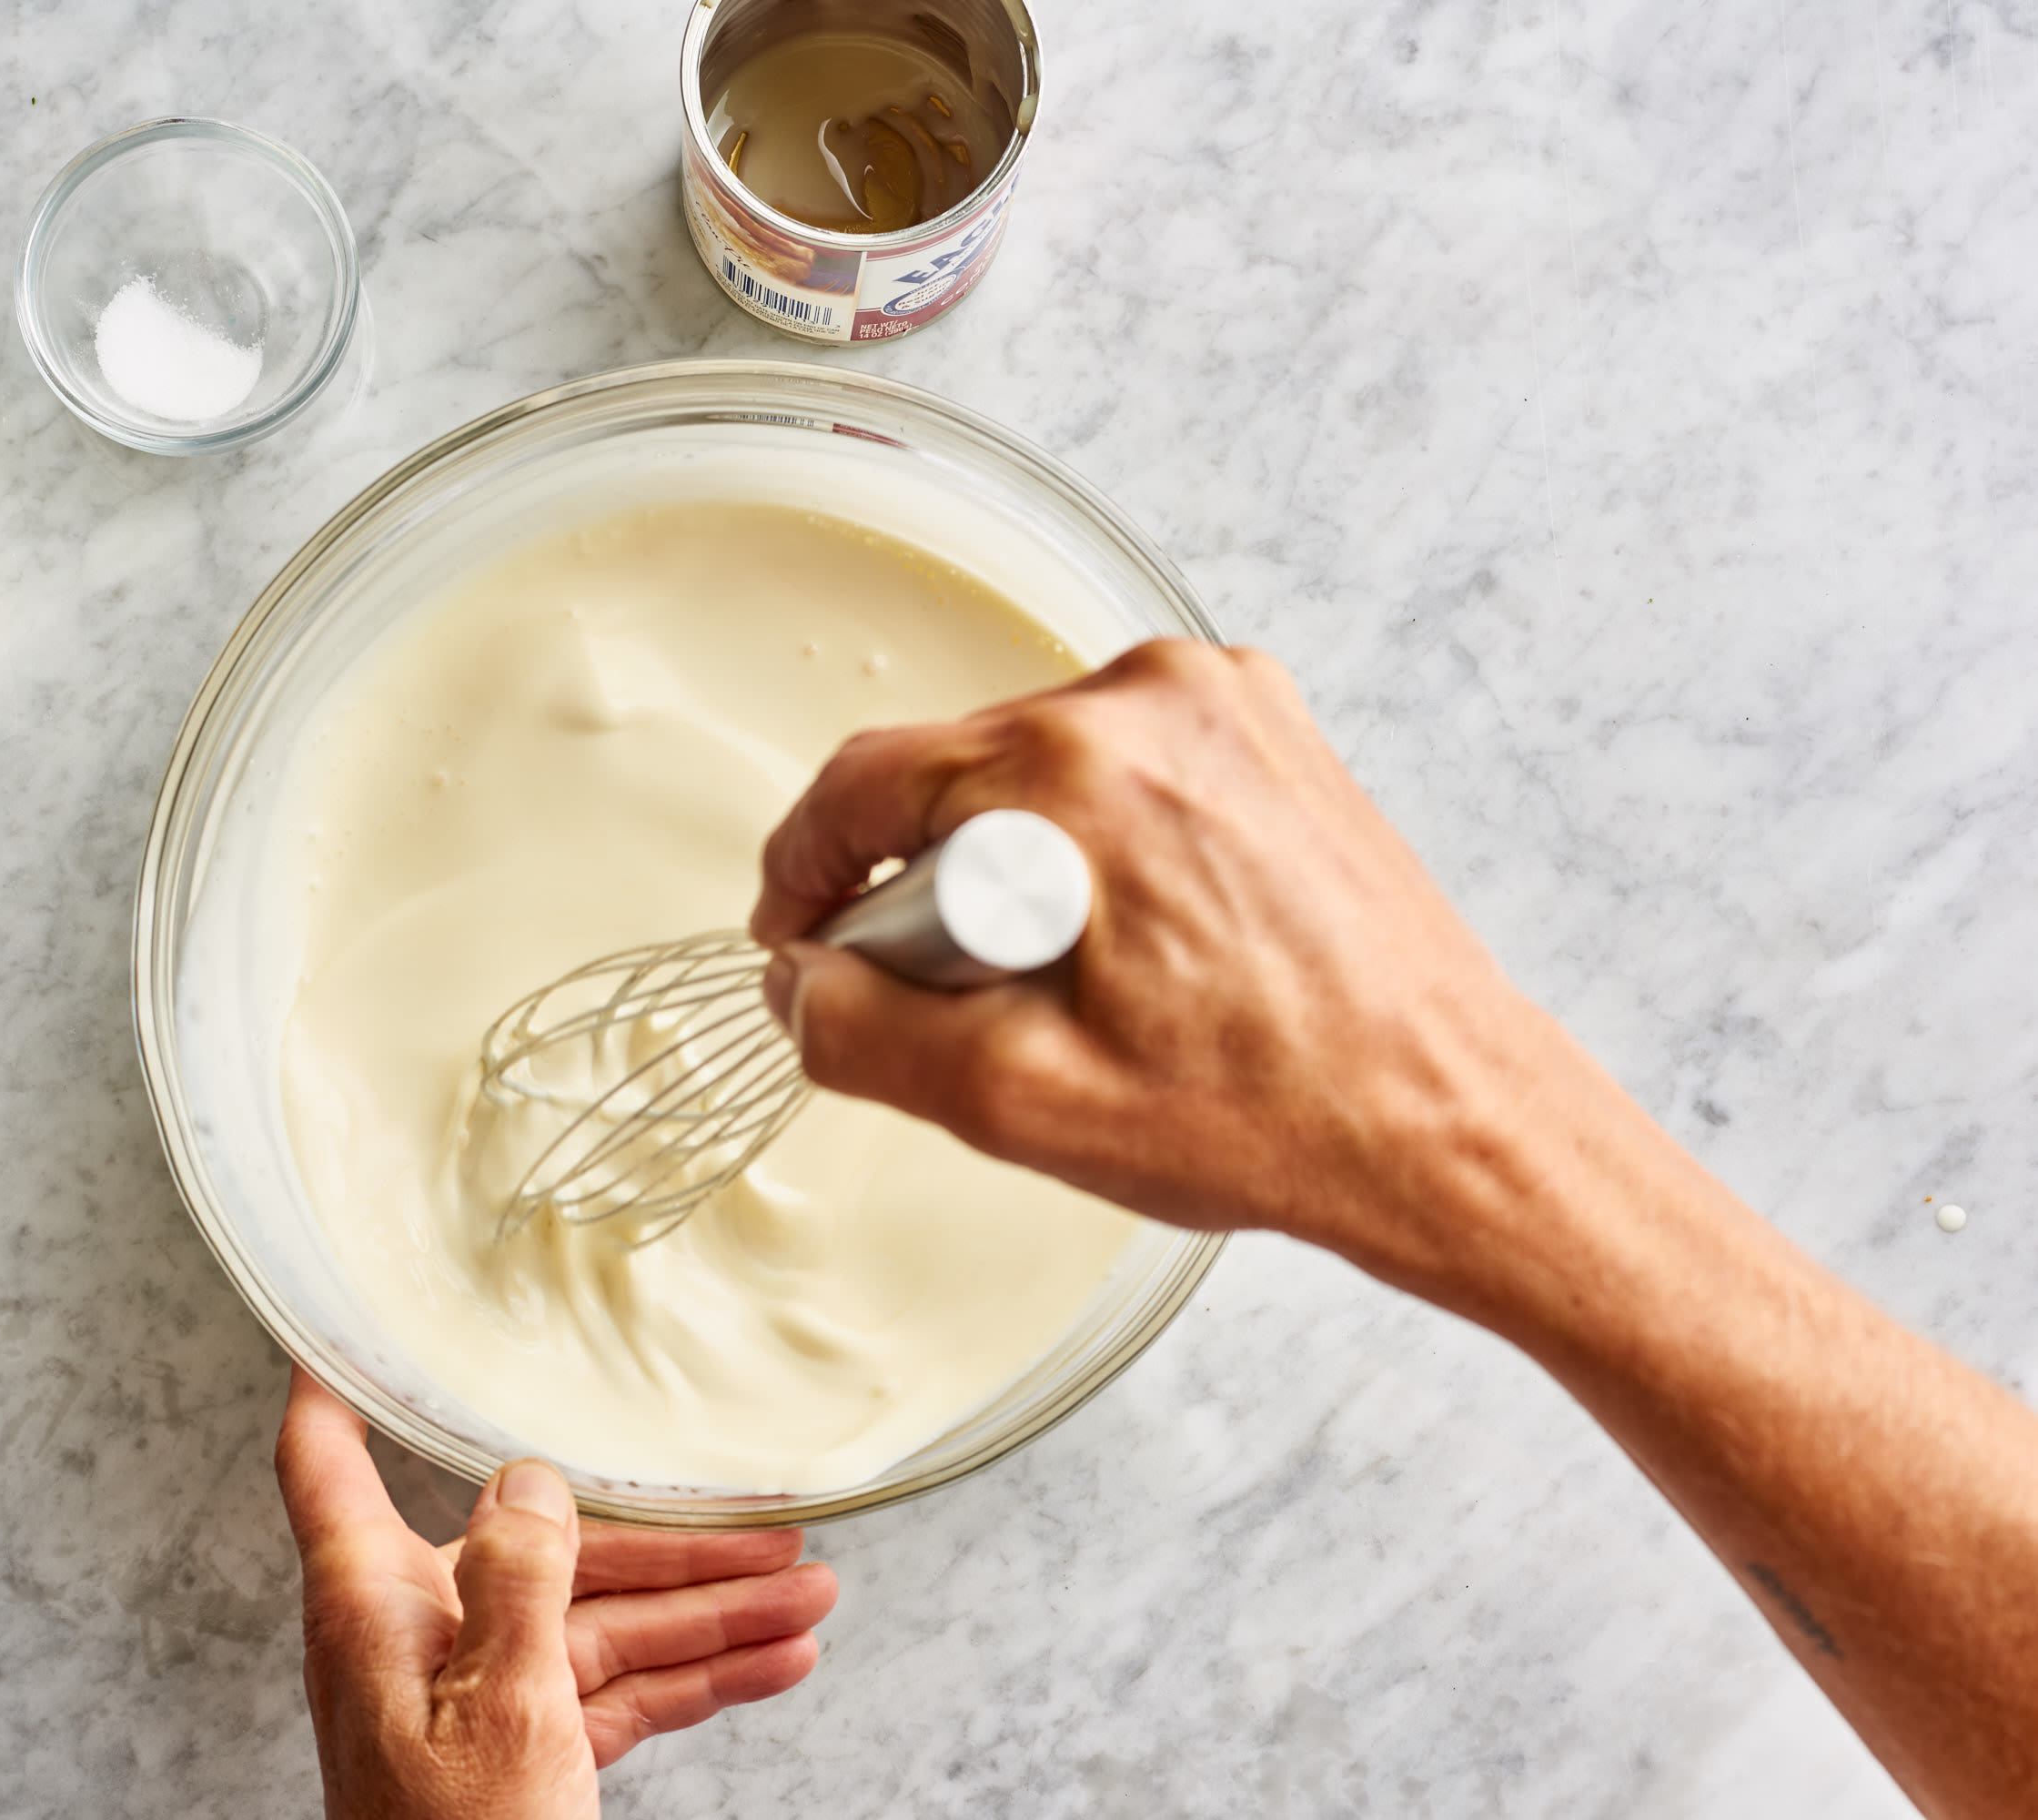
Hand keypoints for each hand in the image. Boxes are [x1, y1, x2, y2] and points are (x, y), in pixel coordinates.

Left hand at [274, 1367, 836, 1819]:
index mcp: (372, 1605)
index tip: (350, 1318)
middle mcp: (422, 1635)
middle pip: (544, 1549)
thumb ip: (517, 1581)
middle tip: (771, 1523)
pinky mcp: (528, 1751)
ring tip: (812, 1593)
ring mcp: (478, 1695)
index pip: (326, 1463)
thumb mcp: (499, 1706)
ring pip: (605, 1624)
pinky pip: (620, 1693)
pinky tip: (774, 1660)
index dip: (335, 1383)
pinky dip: (697, 1678)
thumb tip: (523, 1479)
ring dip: (713, 1611)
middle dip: (670, 1542)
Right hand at [751, 639, 1567, 1292]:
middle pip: (953, 773)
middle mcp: (1152, 700)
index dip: (807, 873)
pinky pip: (1124, 765)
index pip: (866, 783)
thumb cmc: (1267, 1115)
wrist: (1446, 1120)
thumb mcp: (1018, 1102)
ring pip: (1037, 768)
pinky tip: (1148, 941)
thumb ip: (865, 1031)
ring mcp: (1223, 704)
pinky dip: (1102, 841)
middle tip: (978, 1001)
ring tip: (1084, 982)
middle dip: (931, 885)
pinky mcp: (1270, 730)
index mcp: (1076, 772)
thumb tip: (799, 983)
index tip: (804, 944)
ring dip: (1018, 864)